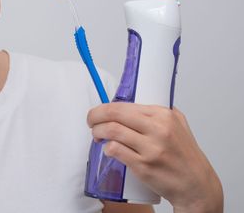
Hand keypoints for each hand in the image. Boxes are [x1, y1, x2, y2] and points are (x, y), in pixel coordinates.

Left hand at [87, 103, 222, 212]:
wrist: (196, 184)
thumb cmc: (185, 154)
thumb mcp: (178, 123)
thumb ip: (157, 111)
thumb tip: (130, 103)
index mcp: (163, 114)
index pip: (123, 105)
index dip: (104, 108)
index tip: (98, 112)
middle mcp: (158, 129)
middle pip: (114, 114)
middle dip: (95, 116)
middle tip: (91, 122)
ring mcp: (150, 148)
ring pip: (112, 131)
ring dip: (98, 132)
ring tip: (97, 136)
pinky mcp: (144, 166)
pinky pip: (116, 151)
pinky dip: (107, 148)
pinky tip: (108, 149)